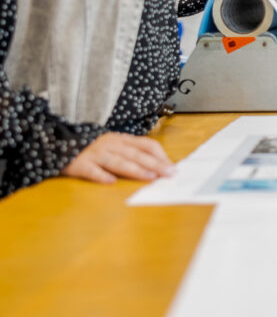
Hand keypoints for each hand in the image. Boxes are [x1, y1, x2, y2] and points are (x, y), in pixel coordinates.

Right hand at [61, 132, 175, 184]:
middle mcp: (112, 144)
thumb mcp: (114, 145)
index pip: (147, 144)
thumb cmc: (93, 148)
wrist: (60, 143)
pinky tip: (111, 182)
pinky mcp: (80, 165)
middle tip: (169, 173)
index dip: (160, 155)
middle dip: (155, 164)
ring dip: (135, 169)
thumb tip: (156, 165)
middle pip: (136, 154)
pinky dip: (101, 176)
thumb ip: (131, 152)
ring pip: (119, 162)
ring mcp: (96, 154)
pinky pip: (92, 171)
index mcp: (122, 139)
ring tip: (149, 177)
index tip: (172, 166)